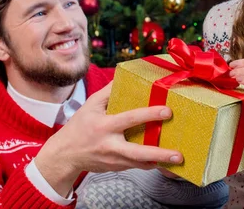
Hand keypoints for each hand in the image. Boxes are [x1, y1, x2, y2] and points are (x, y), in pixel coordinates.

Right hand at [35, 82, 182, 196]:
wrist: (65, 155)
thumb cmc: (79, 127)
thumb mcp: (91, 105)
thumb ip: (109, 91)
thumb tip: (125, 76)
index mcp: (104, 126)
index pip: (130, 119)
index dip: (149, 115)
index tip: (167, 111)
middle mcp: (110, 145)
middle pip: (138, 152)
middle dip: (159, 154)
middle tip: (178, 154)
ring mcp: (114, 160)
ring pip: (140, 163)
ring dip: (160, 162)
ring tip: (178, 160)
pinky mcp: (117, 168)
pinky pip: (137, 166)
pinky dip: (151, 164)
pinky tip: (165, 162)